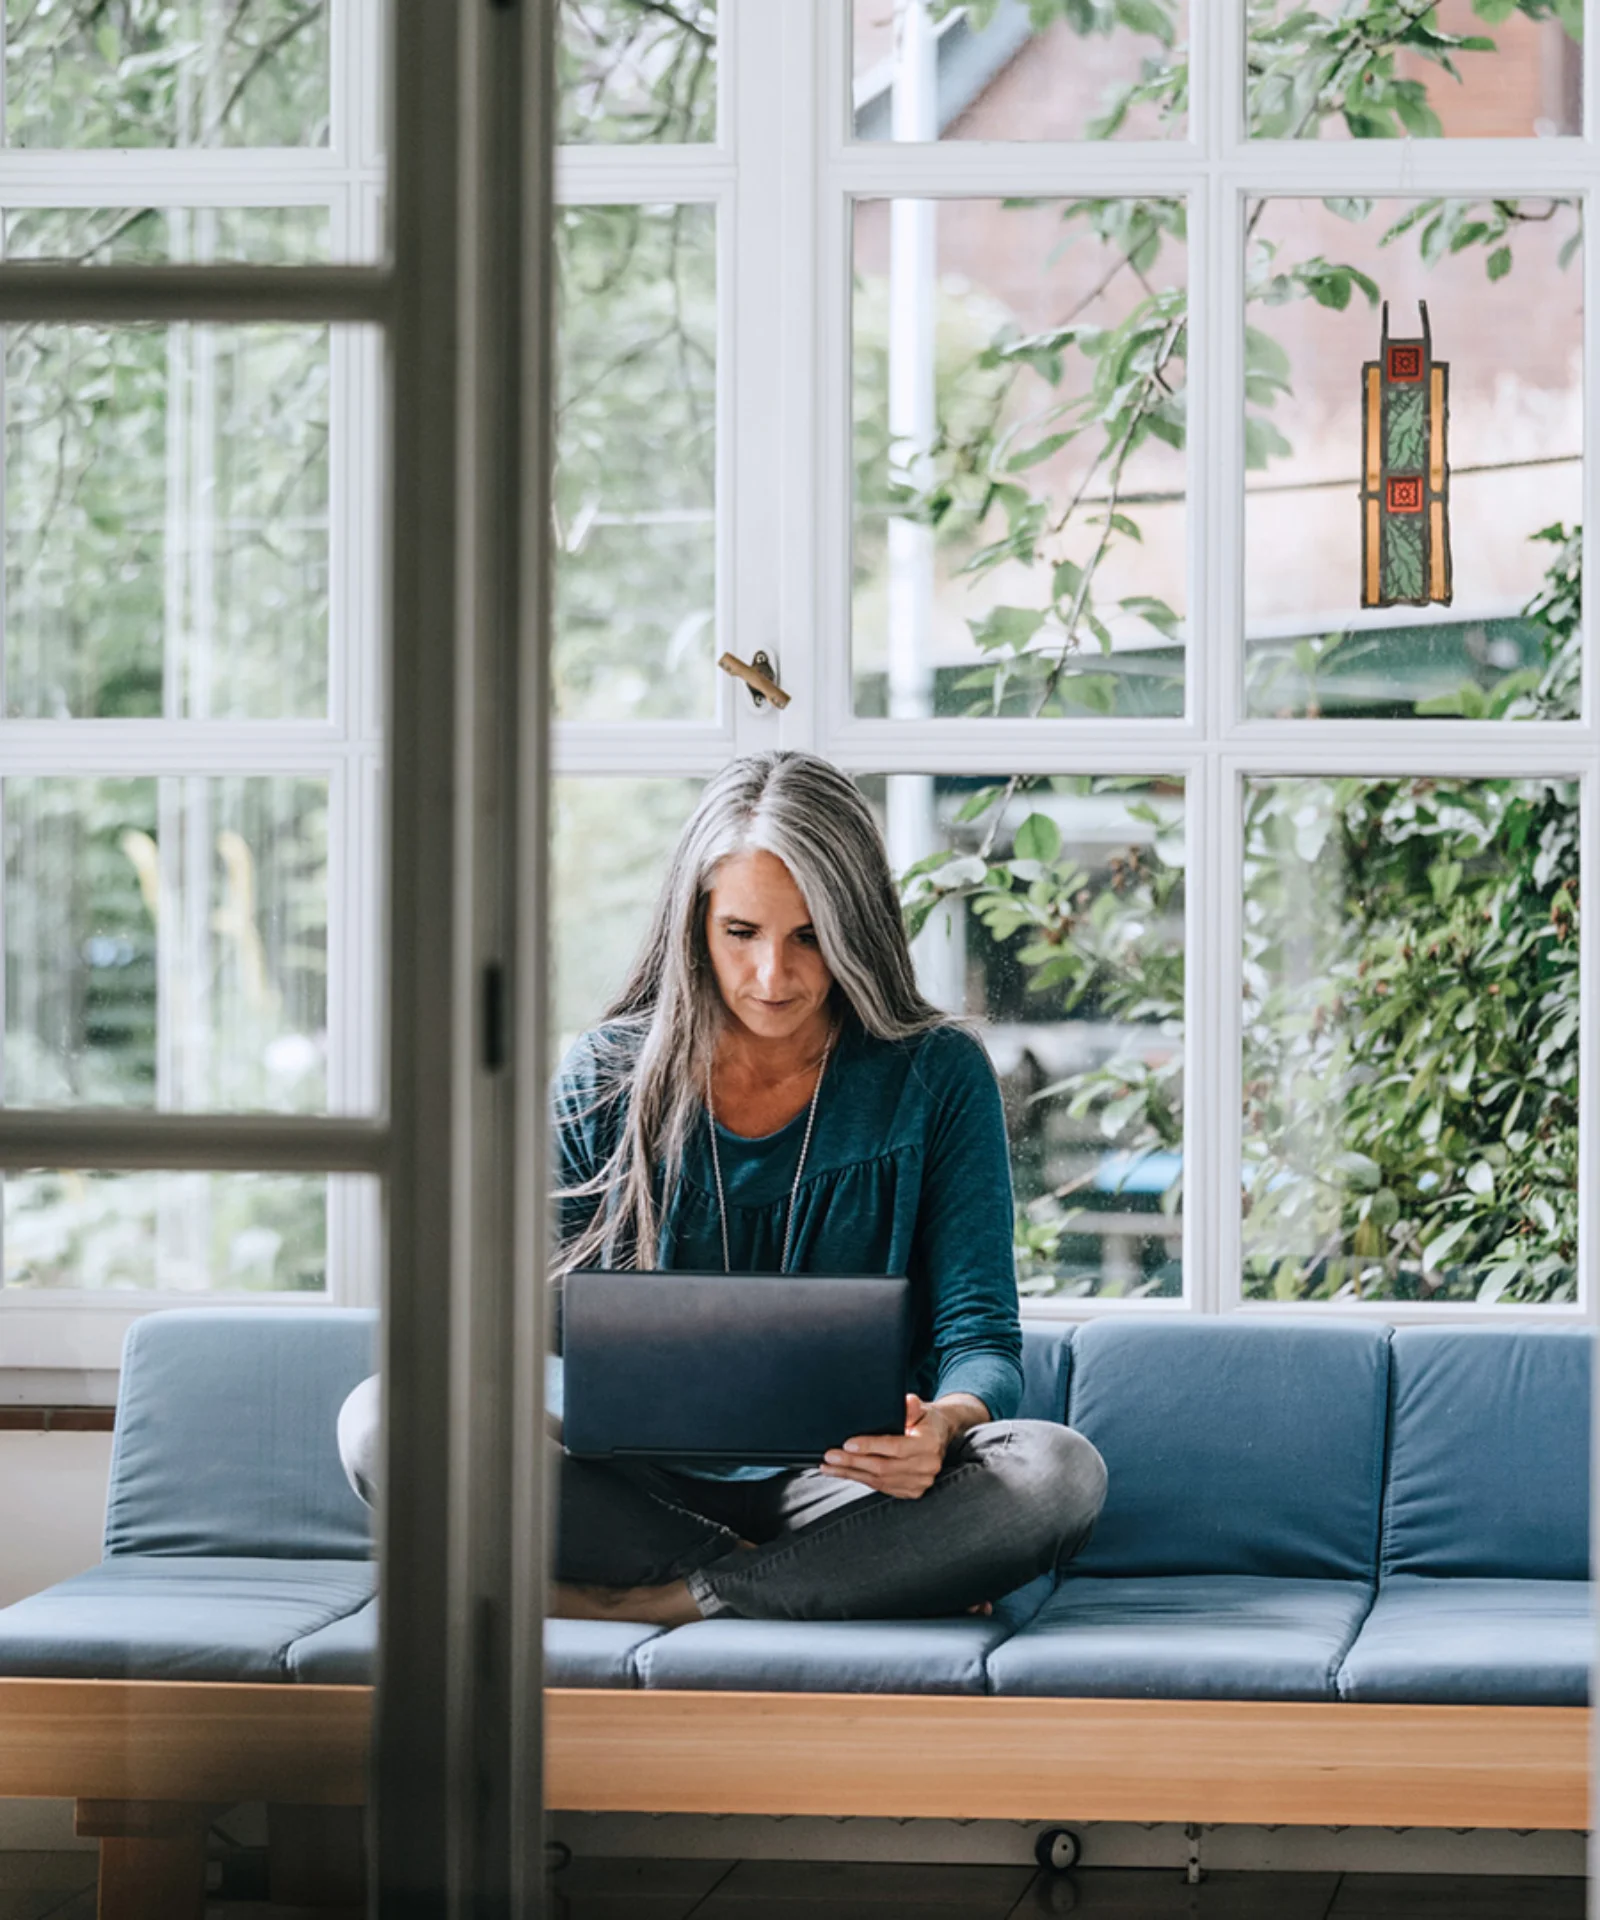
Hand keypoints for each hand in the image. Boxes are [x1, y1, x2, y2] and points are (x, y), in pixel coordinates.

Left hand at [820, 1393, 953, 1500]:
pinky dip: (861, 1480)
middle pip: (883, 1467)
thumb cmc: (926, 1420)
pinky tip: (845, 1473)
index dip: (870, 1446)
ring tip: (829, 1466)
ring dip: (851, 1473)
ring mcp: (920, 1482)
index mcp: (929, 1443)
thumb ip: (912, 1406)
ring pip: (879, 1481)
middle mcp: (927, 1466)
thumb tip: (907, 1402)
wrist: (941, 1437)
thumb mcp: (922, 1408)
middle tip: (830, 1456)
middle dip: (852, 1462)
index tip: (847, 1444)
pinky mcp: (912, 1491)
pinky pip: (881, 1488)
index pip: (894, 1447)